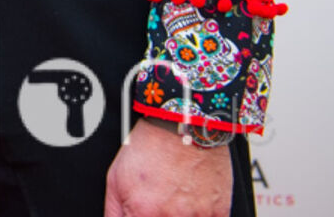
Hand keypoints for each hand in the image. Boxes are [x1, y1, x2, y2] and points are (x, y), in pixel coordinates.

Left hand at [103, 118, 232, 216]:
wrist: (183, 126)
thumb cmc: (149, 147)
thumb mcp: (116, 178)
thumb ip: (114, 212)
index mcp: (142, 212)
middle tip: (157, 208)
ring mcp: (197, 216)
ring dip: (179, 216)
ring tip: (174, 203)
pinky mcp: (219, 212)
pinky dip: (198, 216)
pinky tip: (191, 206)